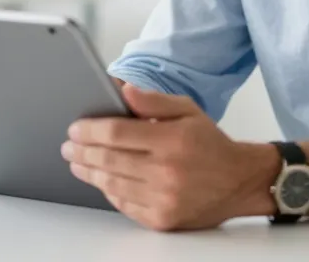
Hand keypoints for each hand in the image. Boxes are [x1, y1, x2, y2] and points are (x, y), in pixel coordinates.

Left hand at [62, 84, 278, 230]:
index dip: (90, 130)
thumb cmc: (211, 144)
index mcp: (172, 140)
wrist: (240, 182)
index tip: (75, 128)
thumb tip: (122, 89)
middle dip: (82, 152)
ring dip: (90, 173)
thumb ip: (153, 100)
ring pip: (112, 184)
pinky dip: (109, 192)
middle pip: (109, 160)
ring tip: (78, 163)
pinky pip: (125, 205)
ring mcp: (164, 199)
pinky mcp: (163, 219)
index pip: (117, 133)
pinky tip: (102, 181)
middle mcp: (167, 171)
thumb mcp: (187, 110)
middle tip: (68, 147)